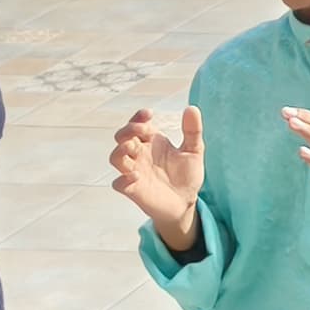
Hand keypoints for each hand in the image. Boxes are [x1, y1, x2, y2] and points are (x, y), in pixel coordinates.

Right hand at [110, 105, 207, 251]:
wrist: (186, 202)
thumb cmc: (186, 175)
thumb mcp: (194, 151)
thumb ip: (192, 131)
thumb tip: (192, 108)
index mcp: (151, 143)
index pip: (137, 125)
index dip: (138, 117)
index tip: (148, 114)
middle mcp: (140, 155)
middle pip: (121, 137)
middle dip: (127, 130)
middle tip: (142, 129)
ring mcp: (134, 172)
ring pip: (115, 158)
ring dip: (120, 150)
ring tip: (133, 147)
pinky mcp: (133, 190)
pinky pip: (119, 183)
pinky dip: (123, 179)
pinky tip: (136, 175)